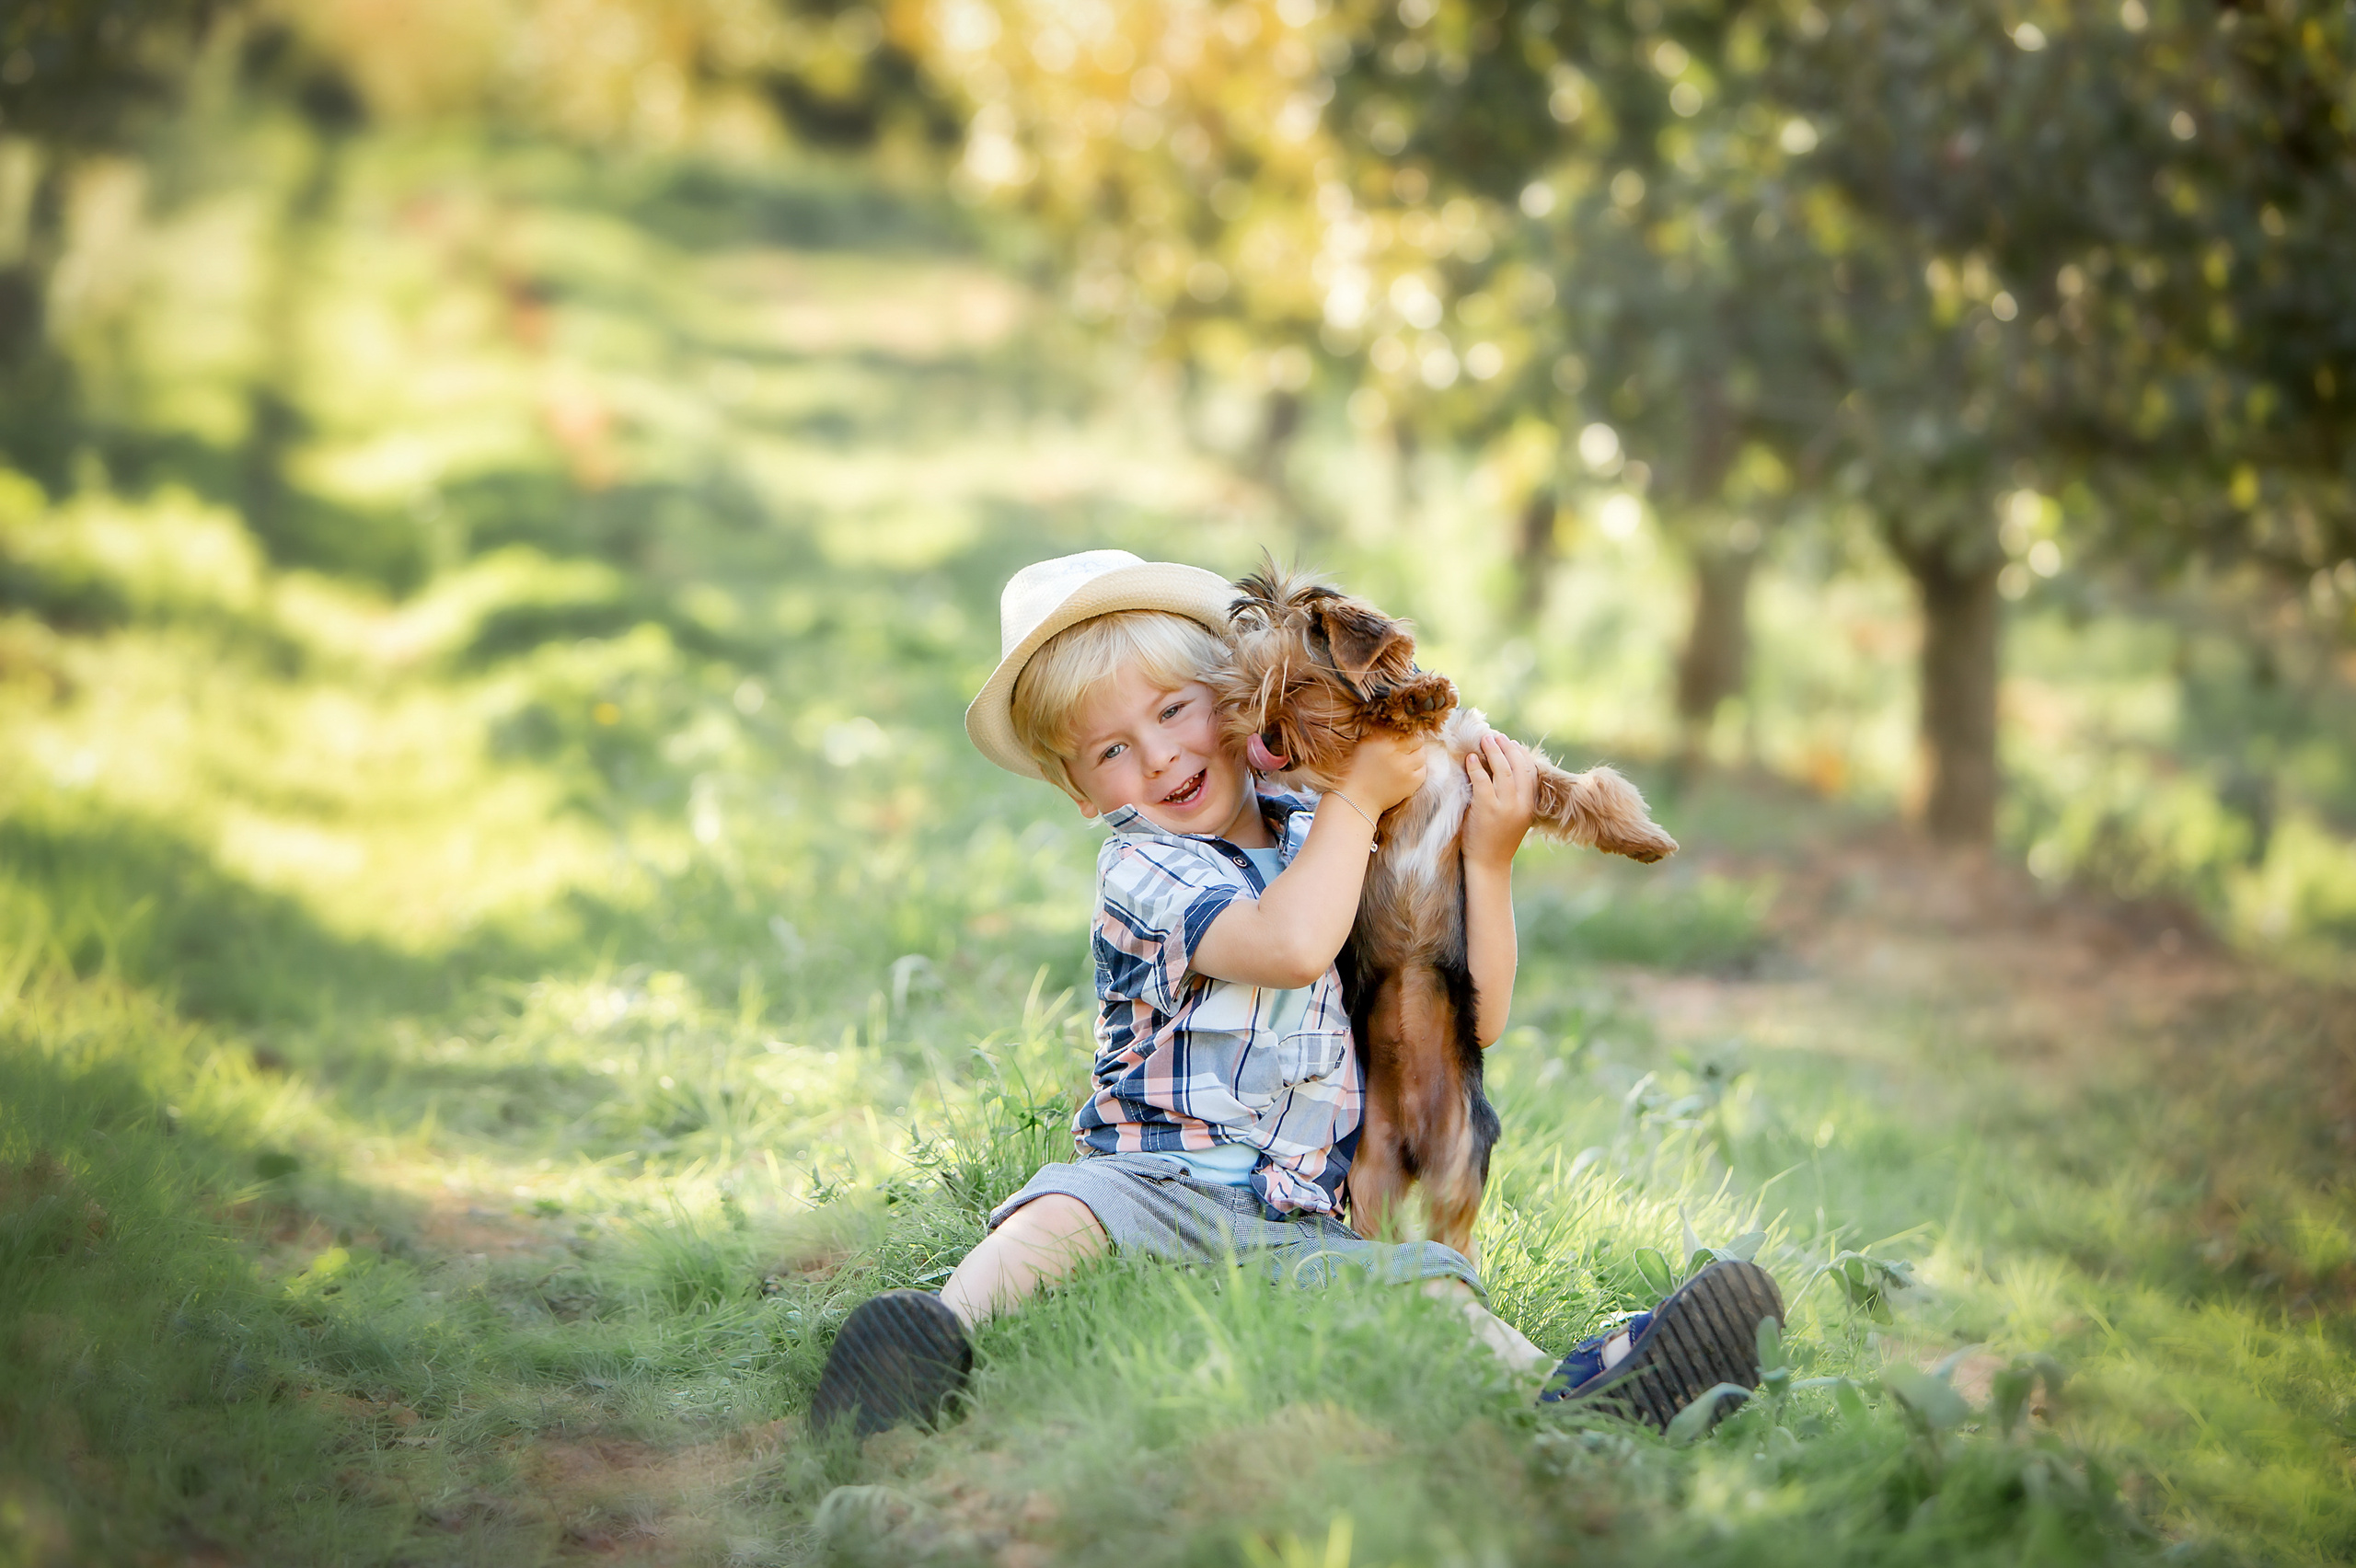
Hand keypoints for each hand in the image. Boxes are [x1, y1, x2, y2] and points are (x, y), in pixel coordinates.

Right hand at [1336, 730, 1427, 815]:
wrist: (1358, 798)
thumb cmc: (1359, 769)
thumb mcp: (1366, 744)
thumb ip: (1384, 732)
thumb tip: (1404, 726)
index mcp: (1382, 742)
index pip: (1408, 731)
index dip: (1408, 733)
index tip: (1404, 736)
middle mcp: (1396, 755)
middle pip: (1418, 743)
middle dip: (1413, 744)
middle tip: (1404, 749)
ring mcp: (1406, 770)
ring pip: (1422, 756)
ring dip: (1416, 756)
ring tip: (1404, 760)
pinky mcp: (1412, 784)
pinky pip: (1423, 771)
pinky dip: (1417, 769)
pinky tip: (1406, 771)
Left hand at [1462, 734, 1537, 869]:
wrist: (1490, 864)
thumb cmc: (1498, 839)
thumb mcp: (1515, 816)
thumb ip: (1515, 796)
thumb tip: (1507, 769)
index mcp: (1530, 804)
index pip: (1529, 771)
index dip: (1520, 754)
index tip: (1511, 743)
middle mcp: (1521, 803)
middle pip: (1517, 766)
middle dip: (1506, 747)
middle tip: (1495, 736)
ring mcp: (1505, 806)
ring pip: (1502, 769)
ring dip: (1492, 751)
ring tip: (1484, 739)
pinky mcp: (1487, 808)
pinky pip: (1482, 780)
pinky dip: (1476, 766)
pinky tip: (1470, 759)